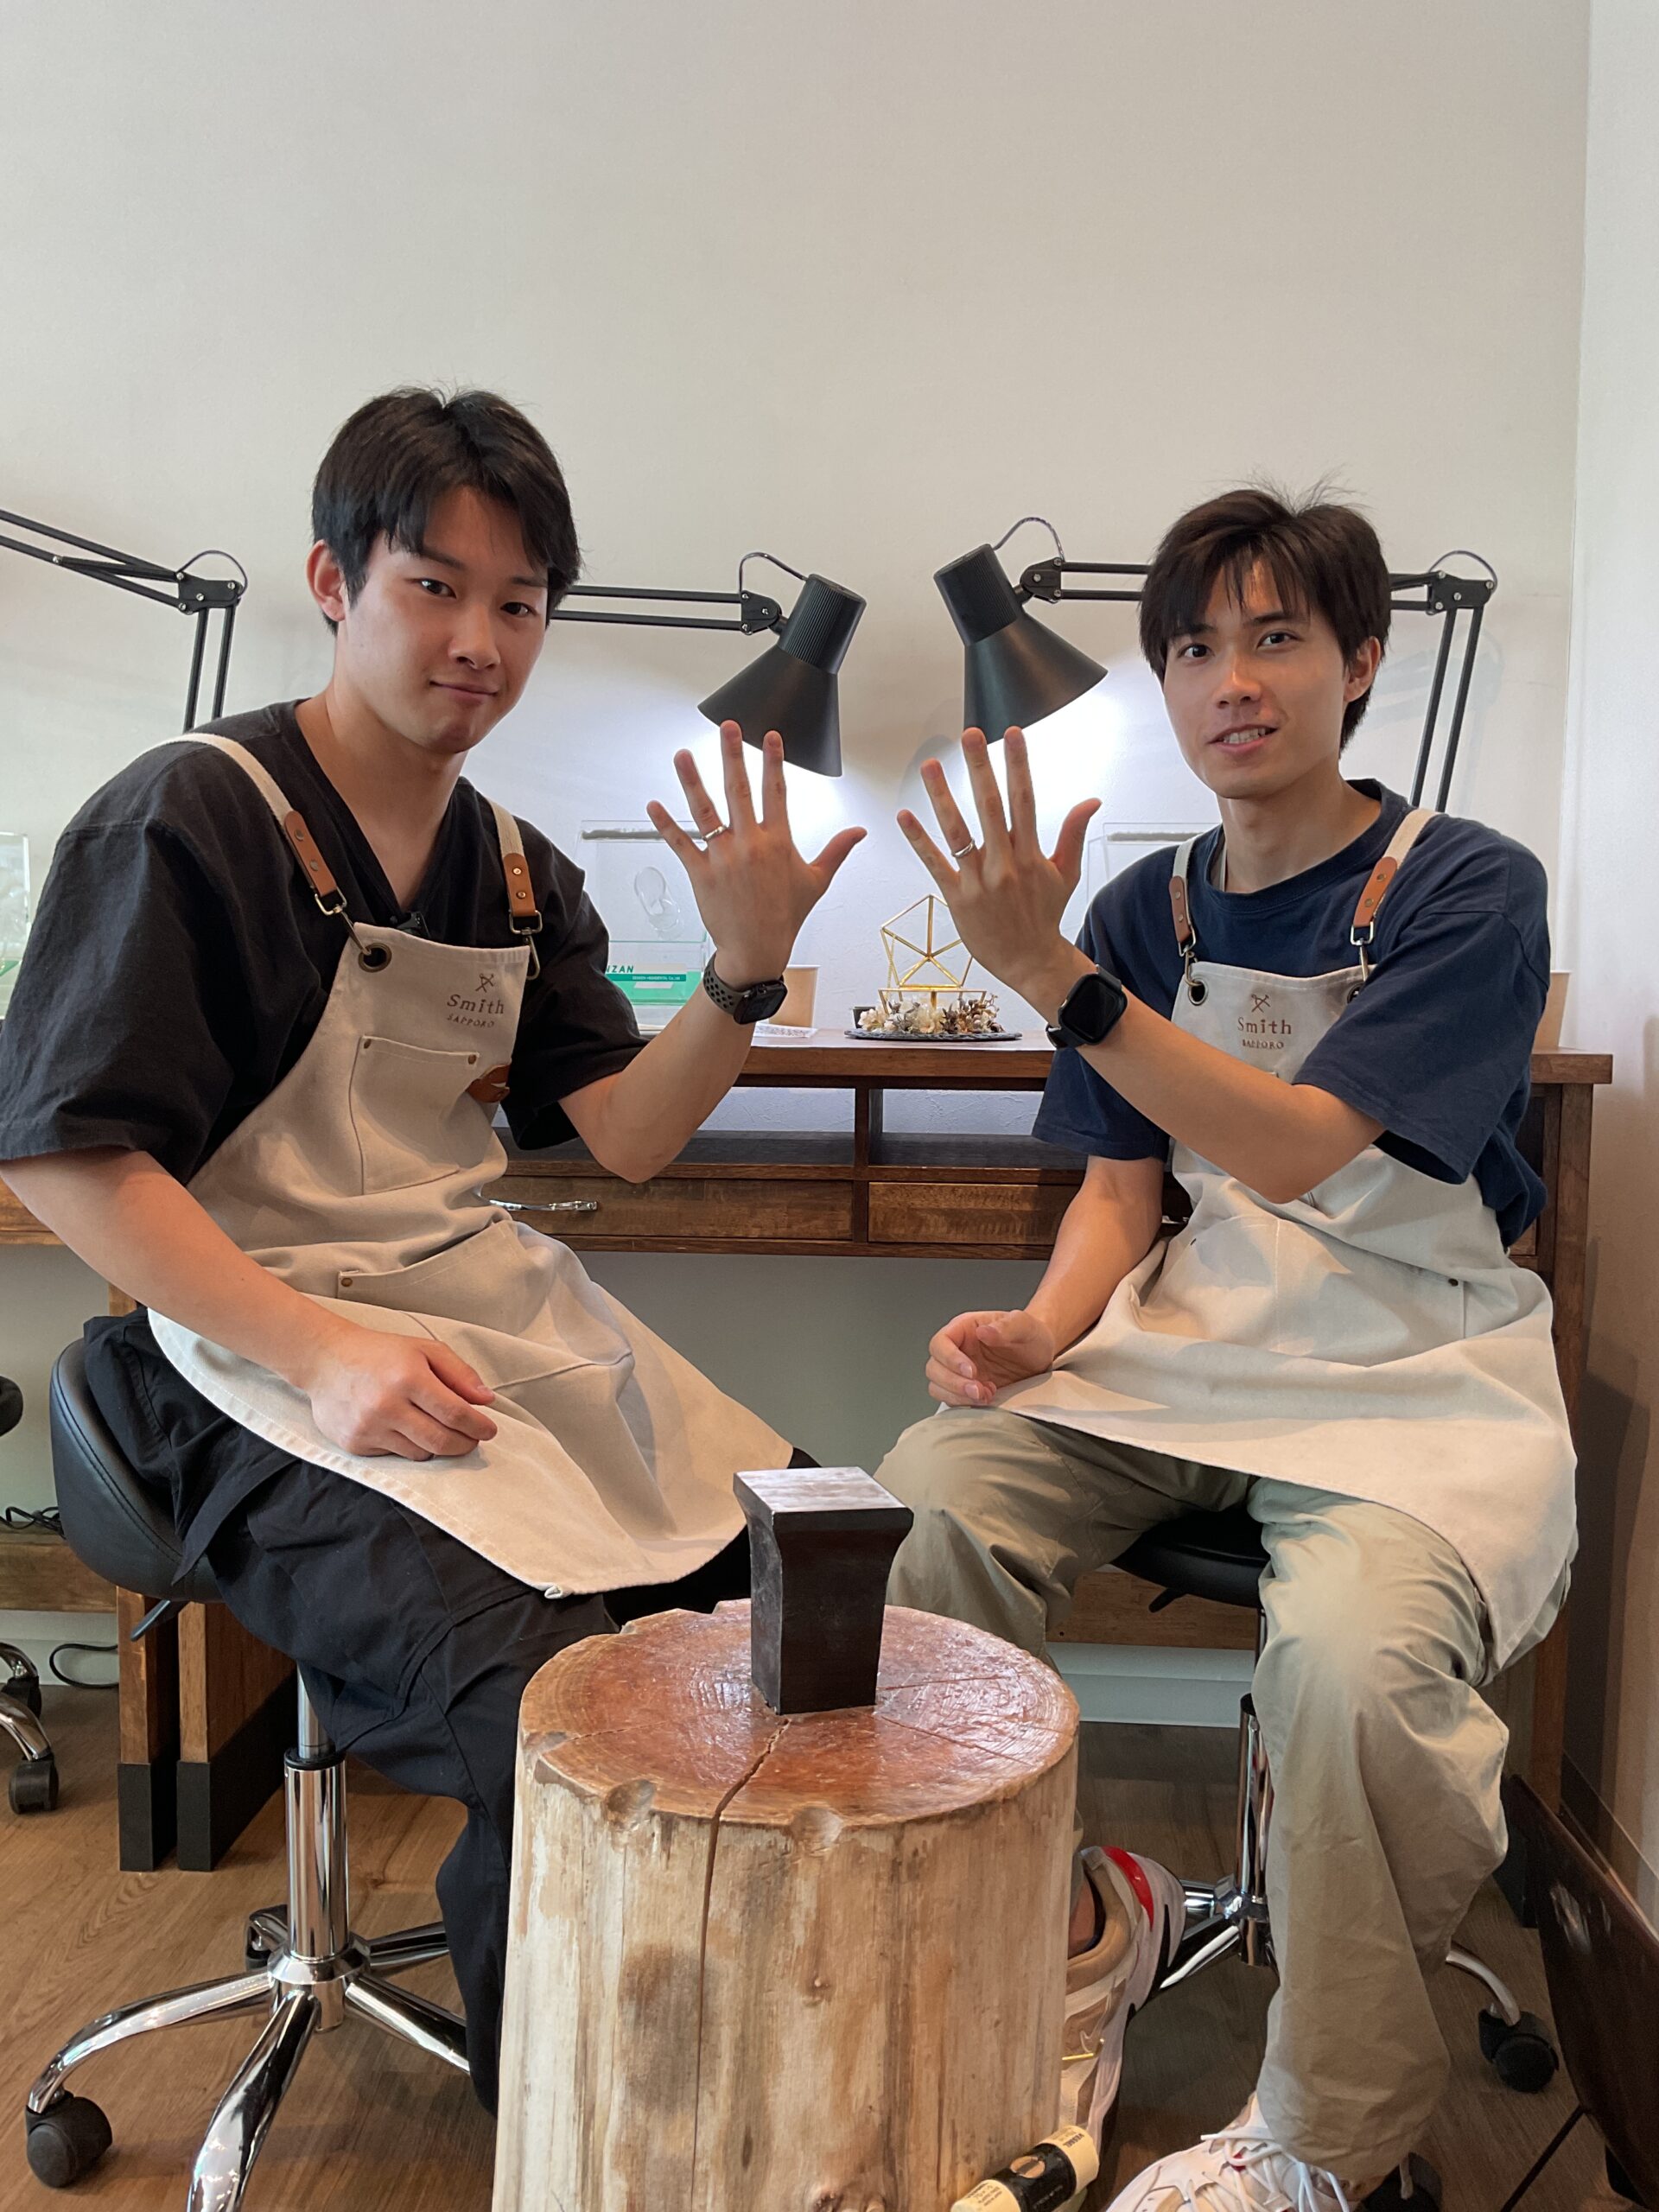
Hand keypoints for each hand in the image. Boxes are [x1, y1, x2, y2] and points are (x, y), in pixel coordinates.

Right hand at [295, 1319, 497, 1460]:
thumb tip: (487, 1400)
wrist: (326, 1360)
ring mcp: (368, 1427)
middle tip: (472, 1439)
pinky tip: (405, 1429)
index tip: (489, 1430)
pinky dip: (409, 1447)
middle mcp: (386, 1405)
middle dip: (464, 1444)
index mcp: (408, 1377)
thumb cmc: (380, 1353)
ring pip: (420, 1453)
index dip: (478, 1426)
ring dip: (437, 1446)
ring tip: (438, 1430)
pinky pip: (396, 1456)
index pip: (455, 1413)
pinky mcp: (355, 1443)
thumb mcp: (425, 1349)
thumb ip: (460, 1373)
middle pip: (441, 1441)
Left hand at [646, 723, 865, 985]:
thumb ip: (836, 851)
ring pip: (705, 811)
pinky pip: (680, 843)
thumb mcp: (816, 881)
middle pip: (739, 790)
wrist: (757, 949)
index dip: (774, 760)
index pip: (777, 791)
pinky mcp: (701, 873)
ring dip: (692, 780)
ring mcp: (723, 857)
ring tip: (683, 754)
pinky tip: (653, 804)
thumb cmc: (786, 916)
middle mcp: (750, 845)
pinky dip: (665, 824)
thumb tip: (859, 832)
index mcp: (778, 842)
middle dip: (732, 755)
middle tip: (726, 728)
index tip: (770, 736)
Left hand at [896, 727, 1098, 1016]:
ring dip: (942, 796)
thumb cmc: (1044, 916)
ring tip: (930, 765)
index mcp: (1030, 854)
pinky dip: (919, 840)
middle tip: (970, 736)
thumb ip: (1073, 833)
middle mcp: (1004, 864)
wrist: (1031, 961)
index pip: (1024, 799)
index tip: (1012, 736)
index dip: (1018, 765)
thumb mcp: (1065, 873)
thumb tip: (1091, 801)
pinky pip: (935, 863)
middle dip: (980, 768)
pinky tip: (905, 816)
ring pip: (958, 831)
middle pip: (990, 806)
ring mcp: (978, 881)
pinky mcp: (957, 897)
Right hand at [927, 1308, 1055, 1406]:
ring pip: (937, 1386)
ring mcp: (959, 1371)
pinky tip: (987, 1398)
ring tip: (984, 1395)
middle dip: (953, 1383)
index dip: (950, 1359)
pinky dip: (964, 1403)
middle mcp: (957, 1349)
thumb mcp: (1024, 1325)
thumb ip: (1006, 1326)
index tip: (971, 1371)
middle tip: (978, 1389)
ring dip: (957, 1395)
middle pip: (934, 1368)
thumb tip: (984, 1331)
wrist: (1039, 1355)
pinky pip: (951, 1399)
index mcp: (964, 1328)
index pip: (940, 1343)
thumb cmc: (1030, 1336)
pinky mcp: (965, 1389)